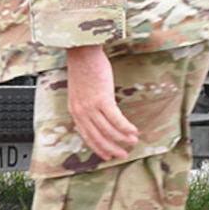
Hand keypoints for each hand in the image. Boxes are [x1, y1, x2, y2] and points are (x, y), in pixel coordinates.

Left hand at [64, 45, 138, 161]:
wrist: (82, 53)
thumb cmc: (83, 68)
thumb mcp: (79, 91)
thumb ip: (86, 104)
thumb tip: (98, 114)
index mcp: (75, 110)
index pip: (86, 135)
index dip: (98, 147)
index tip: (107, 156)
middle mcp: (81, 112)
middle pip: (97, 137)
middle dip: (111, 149)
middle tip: (122, 156)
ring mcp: (91, 107)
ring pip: (108, 130)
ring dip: (122, 139)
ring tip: (133, 143)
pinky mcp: (102, 99)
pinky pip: (116, 119)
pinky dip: (125, 127)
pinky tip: (134, 131)